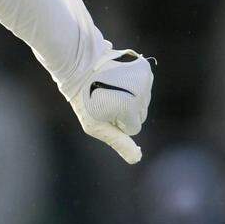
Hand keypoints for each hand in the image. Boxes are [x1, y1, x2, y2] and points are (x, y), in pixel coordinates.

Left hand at [69, 49, 153, 163]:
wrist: (79, 64)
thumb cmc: (84, 98)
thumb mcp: (94, 125)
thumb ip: (117, 142)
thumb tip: (137, 159)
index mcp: (128, 109)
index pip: (133, 128)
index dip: (116, 122)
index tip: (103, 110)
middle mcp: (140, 93)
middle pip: (140, 115)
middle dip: (125, 111)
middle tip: (105, 99)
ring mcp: (144, 79)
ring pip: (143, 101)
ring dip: (129, 98)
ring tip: (109, 87)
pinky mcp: (145, 68)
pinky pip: (145, 86)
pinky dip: (134, 85)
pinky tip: (118, 79)